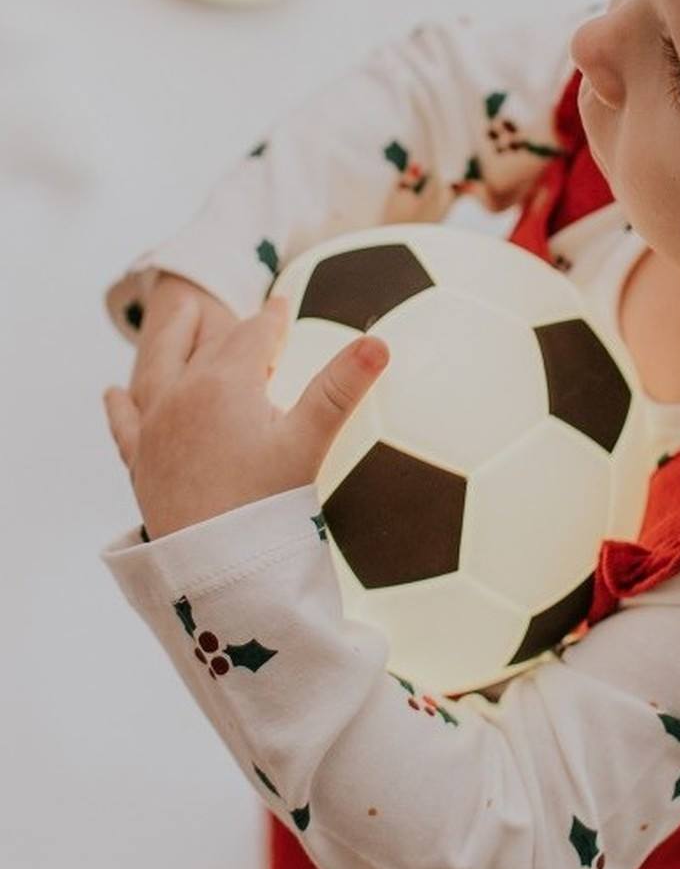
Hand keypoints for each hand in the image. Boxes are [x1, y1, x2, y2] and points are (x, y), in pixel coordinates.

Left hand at [103, 294, 389, 538]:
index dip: (273, 318)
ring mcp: (155, 427)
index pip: (253, 335)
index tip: (282, 304)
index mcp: (225, 382)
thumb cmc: (266, 502)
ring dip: (171, 338)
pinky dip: (119, 404)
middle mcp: (182, 394)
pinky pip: (124, 423)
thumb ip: (341, 386)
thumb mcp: (310, 439)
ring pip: (158, 367)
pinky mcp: (140, 463)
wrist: (215, 565)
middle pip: (207, 344)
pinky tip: (113, 392)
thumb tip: (378, 341)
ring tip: (180, 315)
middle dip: (230, 326)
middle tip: (247, 317)